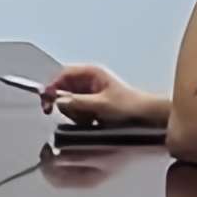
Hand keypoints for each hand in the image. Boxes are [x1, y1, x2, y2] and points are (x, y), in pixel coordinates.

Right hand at [39, 63, 166, 130]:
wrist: (148, 117)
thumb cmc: (130, 107)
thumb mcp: (102, 104)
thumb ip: (79, 102)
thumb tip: (59, 101)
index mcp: (91, 73)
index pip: (63, 75)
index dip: (53, 86)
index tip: (48, 101)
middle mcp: (89, 81)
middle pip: (64, 90)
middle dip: (67, 104)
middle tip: (76, 115)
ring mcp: (90, 94)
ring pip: (70, 103)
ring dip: (75, 114)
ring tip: (90, 119)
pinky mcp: (92, 106)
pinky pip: (77, 112)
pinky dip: (81, 118)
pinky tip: (93, 122)